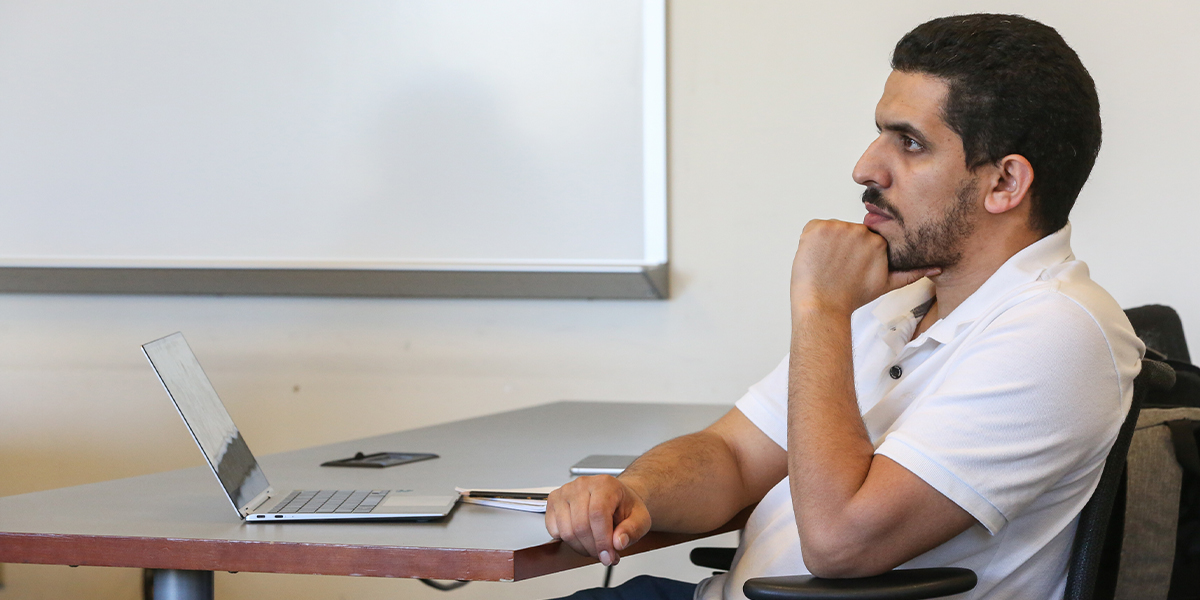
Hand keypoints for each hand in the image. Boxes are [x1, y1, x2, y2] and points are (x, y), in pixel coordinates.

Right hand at [544, 475, 651, 565]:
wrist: (615, 497)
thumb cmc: (624, 506)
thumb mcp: (640, 518)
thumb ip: (632, 530)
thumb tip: (618, 542)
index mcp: (605, 484)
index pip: (597, 514)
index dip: (602, 540)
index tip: (608, 556)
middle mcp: (582, 485)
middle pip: (580, 525)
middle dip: (593, 548)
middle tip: (605, 555)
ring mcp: (565, 492)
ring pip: (566, 531)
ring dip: (581, 547)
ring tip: (595, 547)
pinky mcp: (553, 501)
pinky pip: (554, 530)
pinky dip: (567, 541)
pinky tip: (581, 538)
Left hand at [790, 219, 938, 314]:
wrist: (823, 306)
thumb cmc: (851, 297)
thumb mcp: (886, 284)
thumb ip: (911, 273)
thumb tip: (937, 268)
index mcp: (878, 242)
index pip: (864, 236)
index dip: (854, 251)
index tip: (850, 265)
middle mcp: (861, 231)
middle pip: (848, 232)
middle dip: (841, 247)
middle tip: (837, 268)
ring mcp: (838, 228)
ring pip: (831, 230)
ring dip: (826, 244)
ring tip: (827, 265)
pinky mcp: (818, 227)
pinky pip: (814, 227)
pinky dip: (811, 240)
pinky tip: (815, 257)